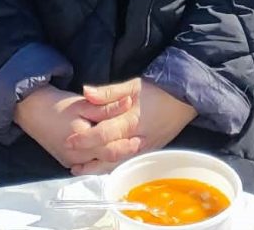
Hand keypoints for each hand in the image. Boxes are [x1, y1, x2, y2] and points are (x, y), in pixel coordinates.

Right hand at [14, 86, 132, 169]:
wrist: (32, 110)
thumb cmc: (56, 105)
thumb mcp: (83, 103)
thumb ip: (106, 106)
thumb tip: (129, 102)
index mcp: (80, 139)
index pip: (109, 149)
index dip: (126, 145)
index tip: (138, 138)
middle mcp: (75, 156)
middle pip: (105, 160)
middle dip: (122, 152)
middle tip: (137, 143)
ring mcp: (70, 161)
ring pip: (97, 165)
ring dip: (112, 158)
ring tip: (126, 146)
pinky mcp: (67, 161)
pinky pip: (88, 165)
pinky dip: (100, 160)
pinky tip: (108, 151)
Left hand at [65, 79, 197, 174]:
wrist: (185, 99)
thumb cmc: (159, 90)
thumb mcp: (134, 85)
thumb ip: (108, 91)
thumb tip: (85, 92)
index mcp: (131, 120)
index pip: (103, 134)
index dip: (85, 139)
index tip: (69, 141)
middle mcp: (136, 139)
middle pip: (107, 153)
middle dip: (87, 157)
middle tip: (68, 158)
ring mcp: (143, 148)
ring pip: (117, 163)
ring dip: (96, 167)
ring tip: (79, 168)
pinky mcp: (148, 152)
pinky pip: (127, 163)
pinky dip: (111, 167)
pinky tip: (100, 167)